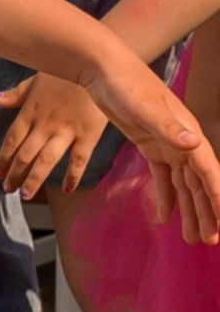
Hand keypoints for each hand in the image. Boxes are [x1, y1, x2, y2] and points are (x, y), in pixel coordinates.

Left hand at [0, 75, 106, 201]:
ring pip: (46, 161)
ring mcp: (66, 131)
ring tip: (25, 195)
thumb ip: (17, 94)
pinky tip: (65, 189)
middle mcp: (45, 124)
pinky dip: (72, 176)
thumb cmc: (65, 72)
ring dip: (34, 180)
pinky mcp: (88, 135)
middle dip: (15, 174)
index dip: (3, 158)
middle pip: (25, 154)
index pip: (12, 139)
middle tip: (7, 189)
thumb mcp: (36, 79)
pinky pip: (78, 160)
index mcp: (31, 111)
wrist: (96, 65)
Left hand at [90, 42, 219, 238]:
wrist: (103, 69)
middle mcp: (183, 141)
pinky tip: (165, 217)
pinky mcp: (150, 145)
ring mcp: (167, 144)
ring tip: (192, 238)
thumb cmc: (126, 84)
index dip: (217, 197)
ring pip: (183, 185)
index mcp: (188, 133)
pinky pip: (163, 178)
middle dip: (207, 213)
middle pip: (199, 184)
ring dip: (189, 210)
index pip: (208, 172)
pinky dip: (166, 197)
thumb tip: (195, 145)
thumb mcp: (145, 108)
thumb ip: (168, 128)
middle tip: (210, 242)